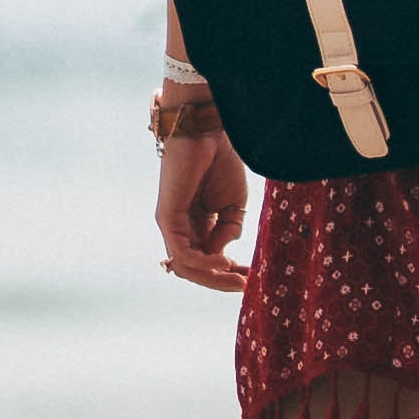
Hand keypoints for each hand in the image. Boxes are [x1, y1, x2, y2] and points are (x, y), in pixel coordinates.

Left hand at [157, 109, 249, 295]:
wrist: (209, 132)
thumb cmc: (221, 162)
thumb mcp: (234, 206)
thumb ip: (229, 232)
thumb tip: (220, 258)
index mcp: (199, 227)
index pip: (208, 261)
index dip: (228, 274)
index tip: (251, 280)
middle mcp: (182, 229)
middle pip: (196, 270)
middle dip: (220, 281)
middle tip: (245, 286)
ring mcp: (172, 226)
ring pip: (186, 268)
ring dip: (212, 277)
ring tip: (236, 277)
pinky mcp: (167, 219)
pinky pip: (182, 253)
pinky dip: (203, 263)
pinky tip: (224, 262)